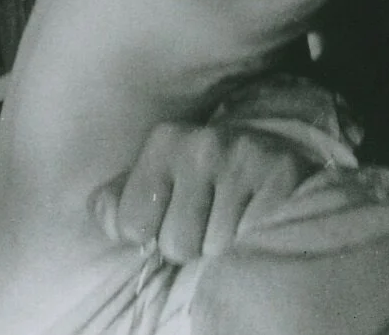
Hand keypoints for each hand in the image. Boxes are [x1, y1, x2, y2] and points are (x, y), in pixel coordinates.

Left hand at [91, 120, 320, 261]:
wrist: (276, 153)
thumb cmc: (206, 177)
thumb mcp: (159, 178)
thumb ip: (122, 201)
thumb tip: (105, 213)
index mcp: (166, 140)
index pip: (132, 226)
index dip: (151, 232)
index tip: (171, 214)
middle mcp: (204, 145)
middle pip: (176, 244)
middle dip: (192, 244)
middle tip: (211, 218)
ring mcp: (246, 160)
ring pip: (214, 249)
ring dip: (224, 246)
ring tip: (236, 218)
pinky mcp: (283, 178)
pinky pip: (251, 242)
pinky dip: (253, 242)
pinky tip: (257, 221)